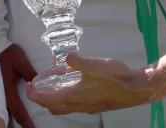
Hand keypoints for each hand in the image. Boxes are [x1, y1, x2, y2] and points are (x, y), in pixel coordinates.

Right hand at [0, 44, 38, 127]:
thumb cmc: (6, 53)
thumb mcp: (20, 61)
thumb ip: (30, 73)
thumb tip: (40, 85)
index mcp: (8, 90)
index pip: (18, 111)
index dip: (26, 122)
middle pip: (7, 117)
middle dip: (13, 127)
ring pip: (0, 114)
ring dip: (5, 122)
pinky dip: (0, 115)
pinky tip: (2, 120)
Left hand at [26, 52, 153, 115]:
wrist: (136, 88)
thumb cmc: (116, 77)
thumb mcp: (93, 64)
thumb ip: (76, 60)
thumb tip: (68, 57)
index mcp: (75, 97)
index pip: (48, 101)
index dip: (34, 95)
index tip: (28, 87)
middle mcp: (81, 105)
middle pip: (55, 108)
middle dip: (43, 100)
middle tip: (38, 88)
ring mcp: (89, 107)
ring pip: (66, 107)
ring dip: (57, 99)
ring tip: (55, 84)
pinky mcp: (97, 104)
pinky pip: (77, 104)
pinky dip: (69, 97)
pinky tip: (75, 84)